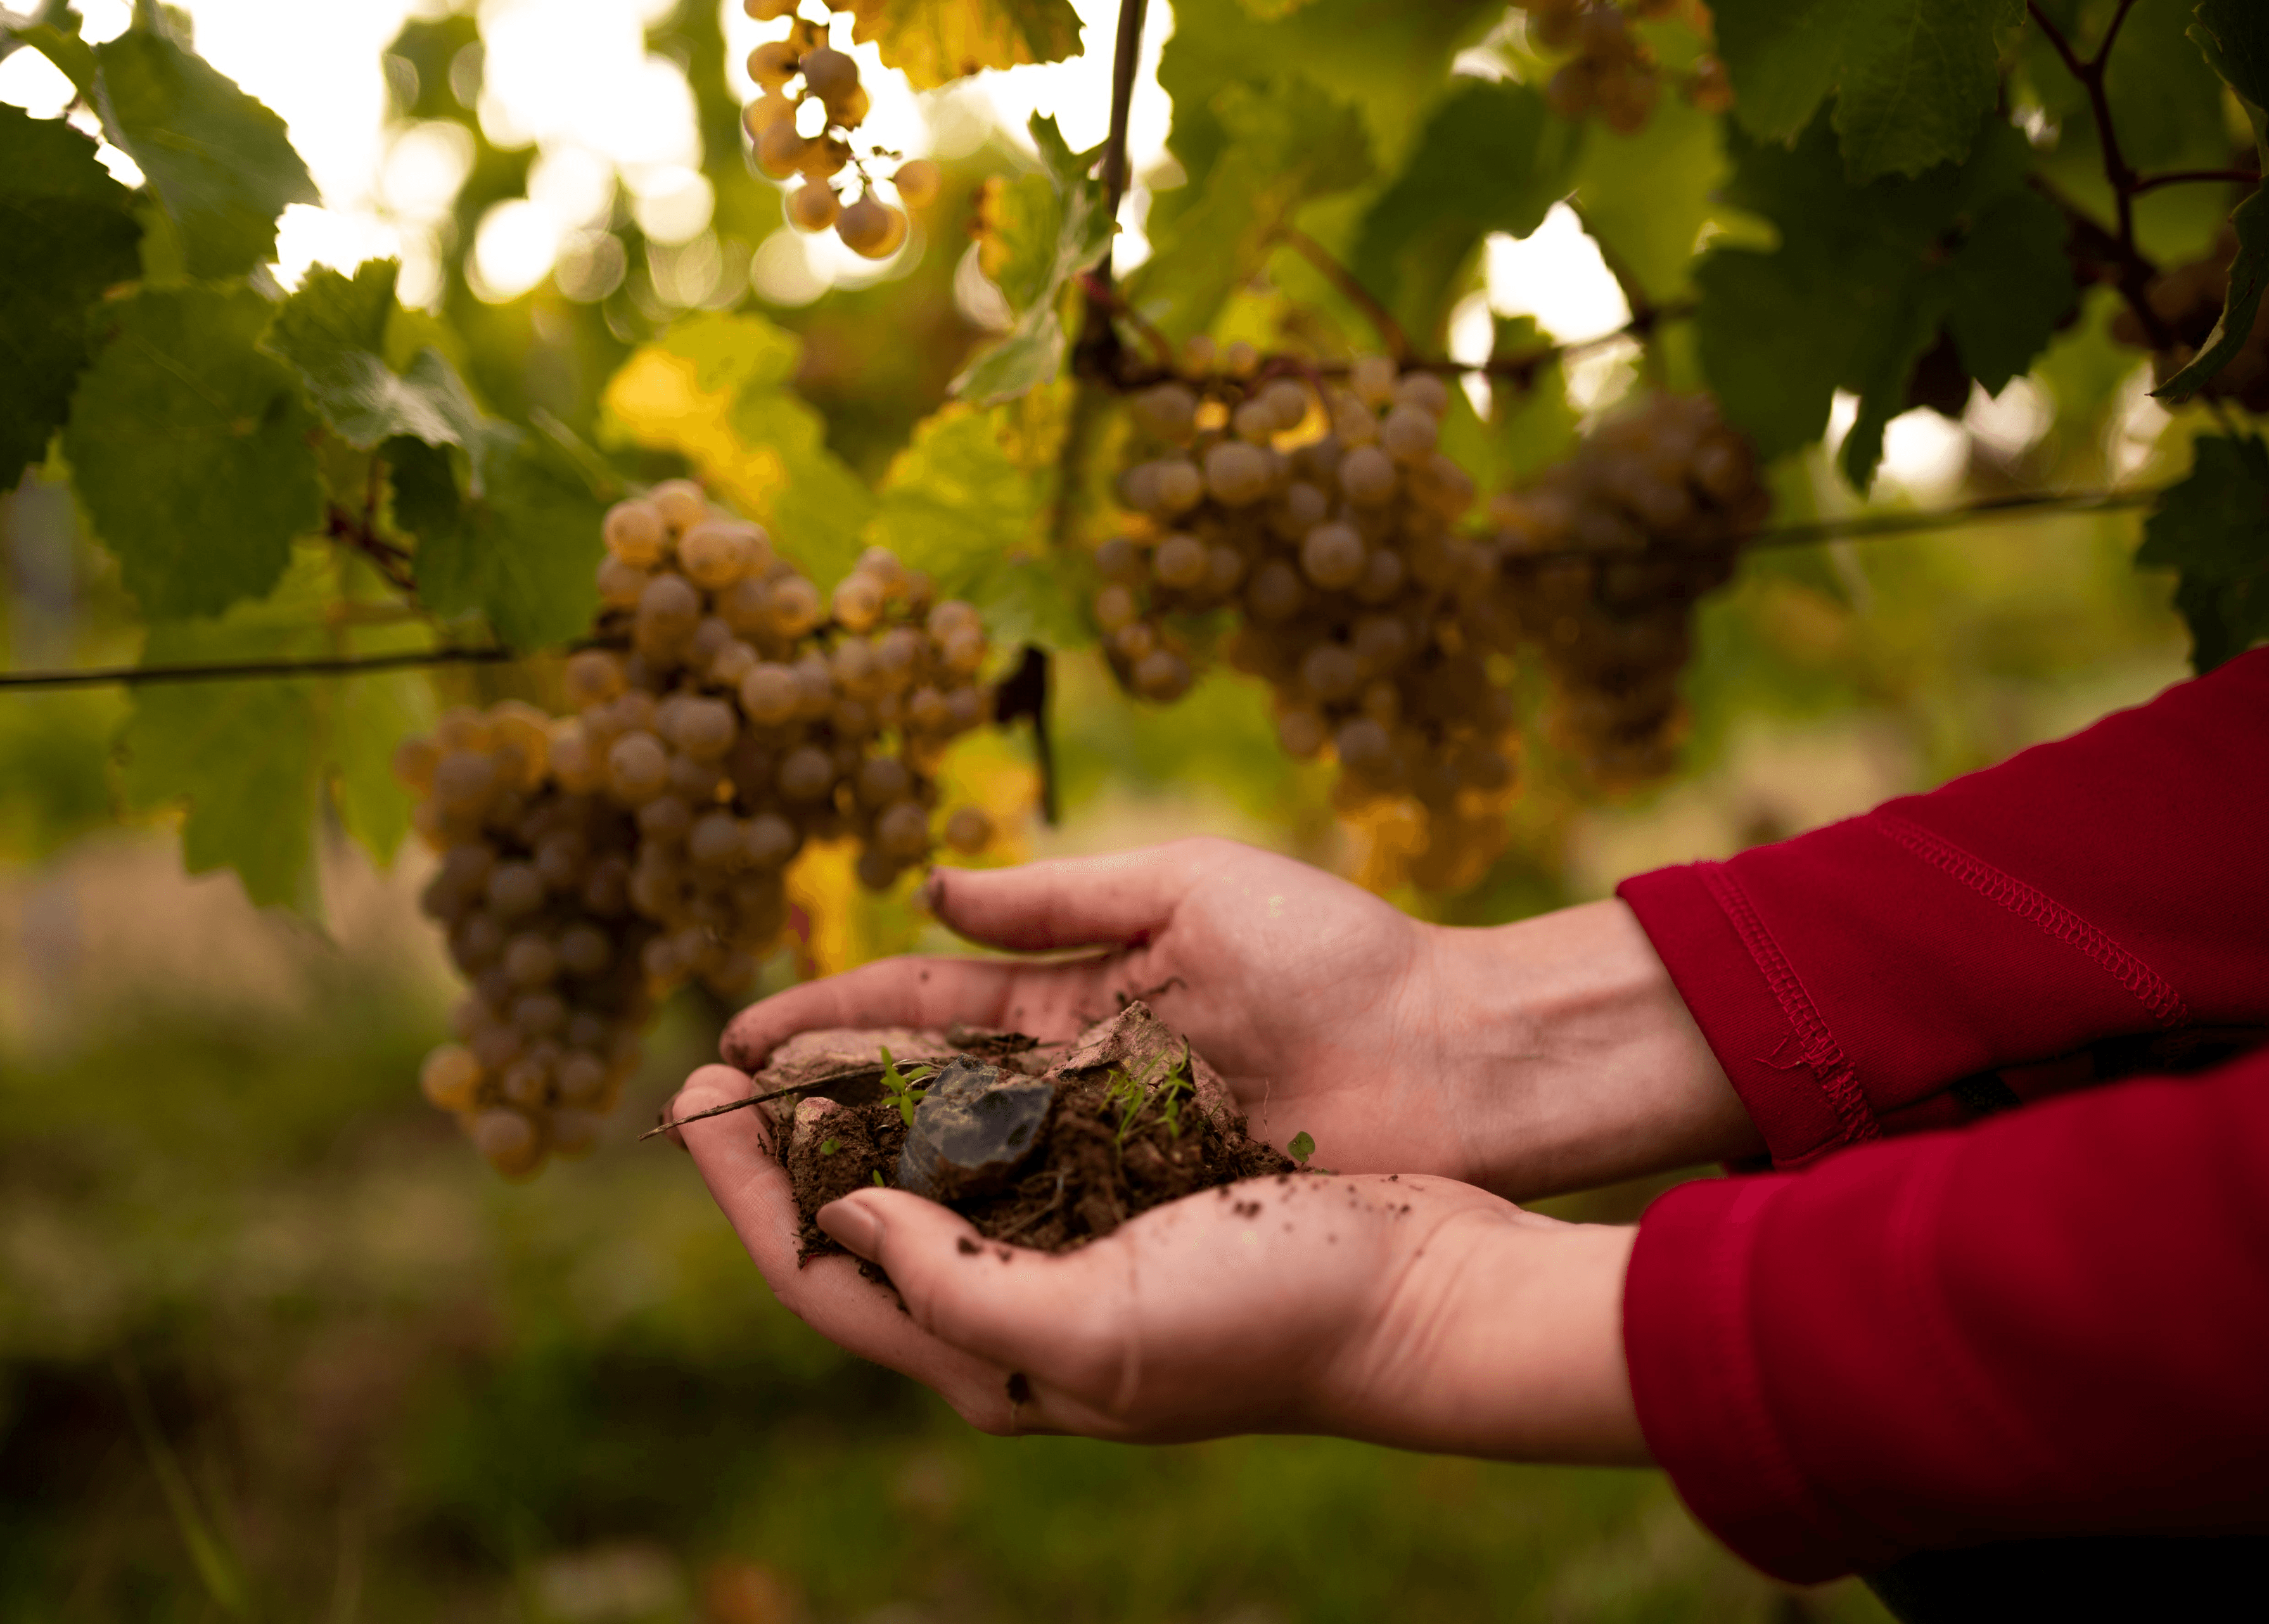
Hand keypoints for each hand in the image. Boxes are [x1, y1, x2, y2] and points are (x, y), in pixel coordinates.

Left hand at [670, 1064, 1650, 1463]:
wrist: (1425, 1291)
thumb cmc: (1273, 1320)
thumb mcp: (1099, 1329)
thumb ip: (955, 1289)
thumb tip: (846, 1219)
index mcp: (996, 1363)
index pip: (819, 1278)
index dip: (744, 1192)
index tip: (692, 1099)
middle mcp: (1018, 1313)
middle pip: (855, 1229)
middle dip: (779, 1150)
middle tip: (723, 1061)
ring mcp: (1073, 1254)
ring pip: (922, 1180)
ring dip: (854, 1112)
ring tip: (802, 1037)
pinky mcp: (1127, 1199)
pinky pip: (1001, 1144)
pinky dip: (946, 1095)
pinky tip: (927, 1040)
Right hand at [719, 838, 1756, 1198]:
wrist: (1456, 1060)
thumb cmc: (1337, 960)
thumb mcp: (1190, 893)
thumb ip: (1060, 898)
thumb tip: (934, 887)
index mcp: (1074, 995)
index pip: (920, 1004)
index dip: (826, 1017)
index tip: (737, 1037)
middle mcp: (1071, 1080)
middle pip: (912, 1097)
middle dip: (811, 1108)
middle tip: (709, 1123)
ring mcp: (1102, 1155)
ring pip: (952, 1172)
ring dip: (855, 1179)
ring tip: (756, 1193)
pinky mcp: (1145, 1215)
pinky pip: (1028, 1229)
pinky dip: (951, 1238)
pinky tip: (878, 1251)